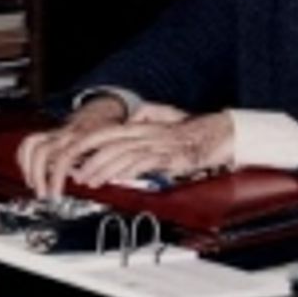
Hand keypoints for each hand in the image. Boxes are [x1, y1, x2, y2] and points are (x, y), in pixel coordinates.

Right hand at [16, 95, 126, 196]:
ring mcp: (56, 132)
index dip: (56, 178)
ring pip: (31, 145)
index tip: (55, 195)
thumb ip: (97, 164)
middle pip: (42, 152)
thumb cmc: (107, 131)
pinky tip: (29, 171)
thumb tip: (84, 182)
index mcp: (81, 138)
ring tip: (33, 185)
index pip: (63, 158)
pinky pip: (30, 142)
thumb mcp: (109, 148)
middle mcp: (65, 134)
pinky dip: (24, 156)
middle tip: (42, 194)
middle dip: (37, 176)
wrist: (104, 111)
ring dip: (28, 167)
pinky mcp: (50, 133)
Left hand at [61, 112, 234, 192]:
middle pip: (110, 142)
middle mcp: (148, 132)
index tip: (74, 153)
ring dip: (103, 168)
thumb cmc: (199, 131)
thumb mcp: (169, 119)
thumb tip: (135, 115)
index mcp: (145, 126)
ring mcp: (159, 144)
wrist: (224, 133)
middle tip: (77, 173)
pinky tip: (119, 178)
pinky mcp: (171, 156)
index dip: (88, 141)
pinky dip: (128, 170)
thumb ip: (150, 115)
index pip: (108, 131)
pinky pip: (144, 162)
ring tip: (91, 181)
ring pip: (123, 153)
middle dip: (89, 158)